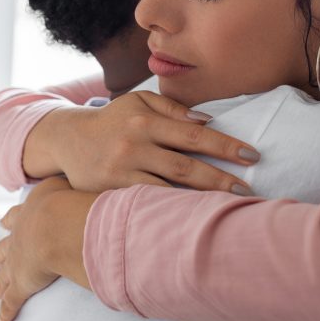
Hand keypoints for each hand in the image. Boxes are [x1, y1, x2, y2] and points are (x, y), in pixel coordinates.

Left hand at [0, 177, 95, 320]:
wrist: (58, 222)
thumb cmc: (69, 201)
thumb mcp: (70, 185)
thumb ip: (77, 183)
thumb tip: (91, 172)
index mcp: (31, 212)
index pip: (17, 217)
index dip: (11, 221)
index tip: (3, 223)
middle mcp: (19, 236)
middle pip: (4, 247)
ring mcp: (18, 260)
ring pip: (2, 275)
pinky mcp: (22, 284)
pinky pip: (12, 301)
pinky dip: (6, 312)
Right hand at [24, 90, 259, 193]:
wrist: (67, 139)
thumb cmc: (113, 120)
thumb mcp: (138, 102)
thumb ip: (172, 108)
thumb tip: (207, 121)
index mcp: (145, 120)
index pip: (193, 135)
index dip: (225, 145)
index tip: (252, 155)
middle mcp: (134, 145)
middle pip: (185, 166)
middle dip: (220, 179)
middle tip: (248, 190)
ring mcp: (121, 171)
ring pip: (167, 189)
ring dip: (200, 200)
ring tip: (228, 208)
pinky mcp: (110, 191)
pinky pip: (146, 203)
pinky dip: (170, 210)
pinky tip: (190, 218)